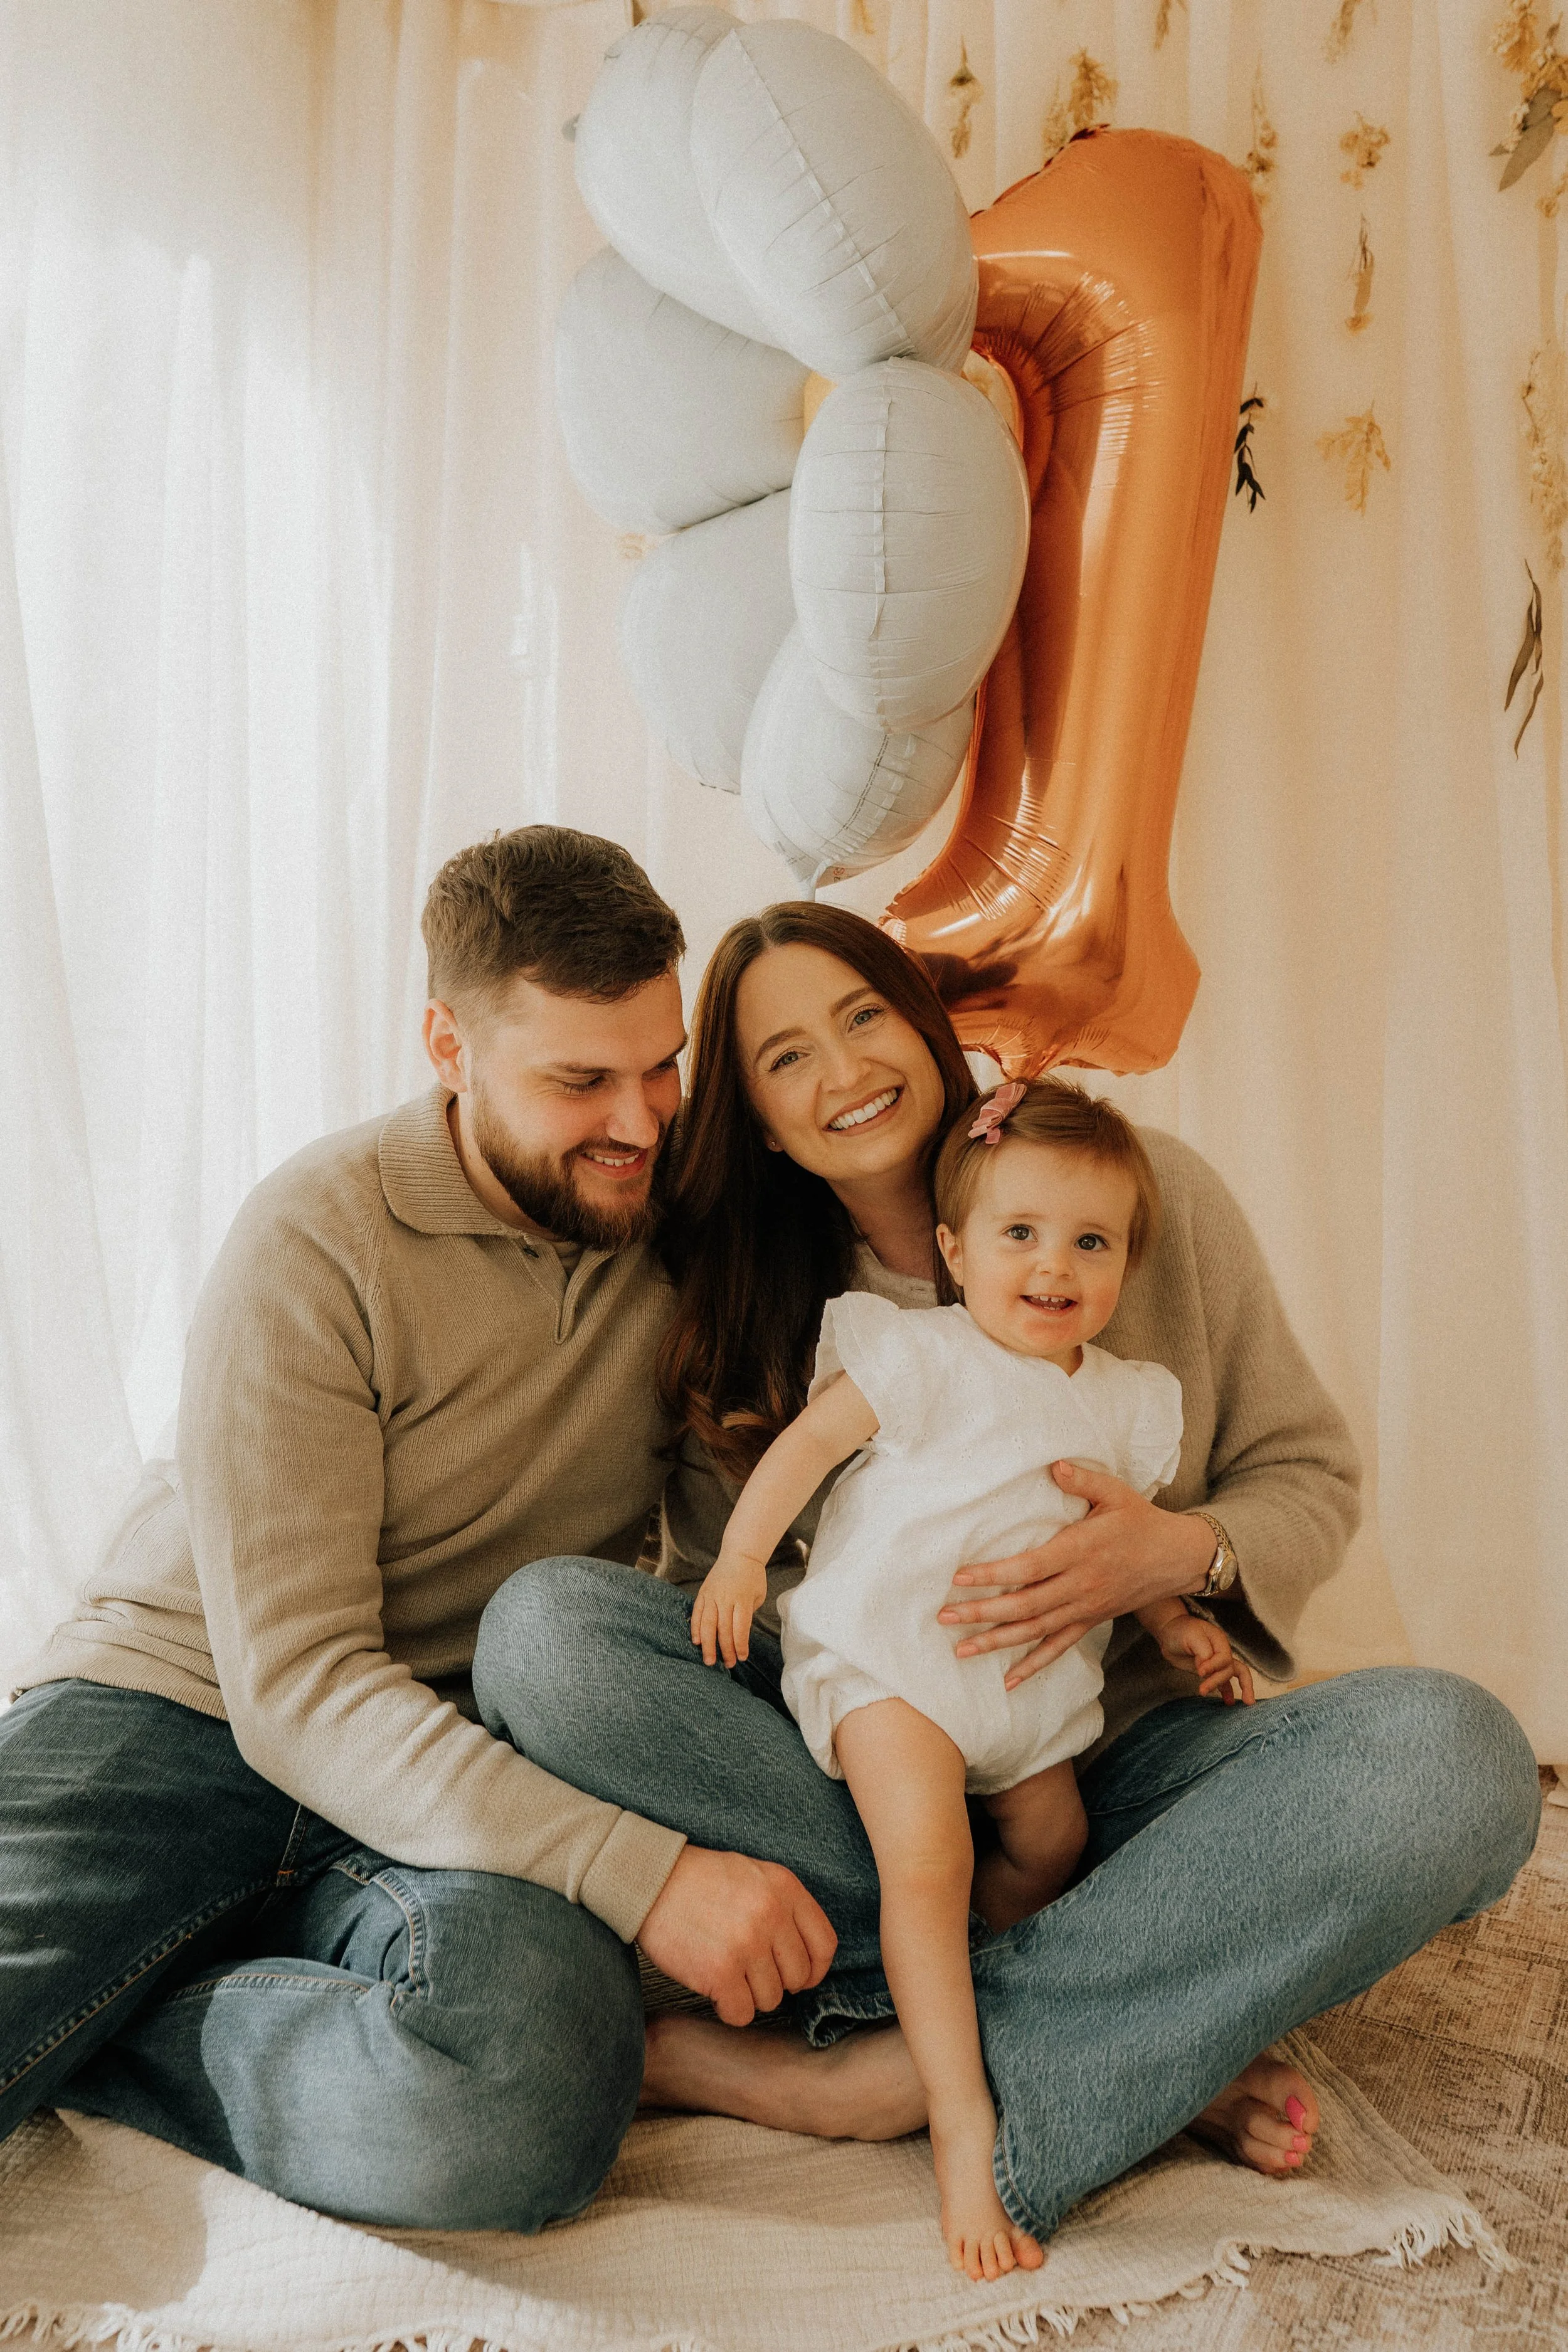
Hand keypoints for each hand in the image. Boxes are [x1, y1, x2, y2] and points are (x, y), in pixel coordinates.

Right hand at [637, 1845, 837, 2025]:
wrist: (649, 1880)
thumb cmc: (700, 1880)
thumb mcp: (754, 1874)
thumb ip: (784, 1906)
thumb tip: (808, 1957)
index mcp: (785, 1888)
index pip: (824, 1945)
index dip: (813, 1969)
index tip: (796, 1975)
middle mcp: (772, 1915)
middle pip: (797, 1977)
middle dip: (775, 1981)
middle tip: (748, 1972)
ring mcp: (747, 1944)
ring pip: (771, 1999)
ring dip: (749, 1994)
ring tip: (727, 1972)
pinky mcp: (720, 1971)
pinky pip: (742, 2013)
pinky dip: (728, 2008)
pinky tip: (714, 1988)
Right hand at [691, 1551, 767, 1666]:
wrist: (740, 1554)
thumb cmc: (753, 1577)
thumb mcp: (758, 1595)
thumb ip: (748, 1614)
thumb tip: (738, 1635)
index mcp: (742, 1599)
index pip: (740, 1627)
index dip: (740, 1645)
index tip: (741, 1658)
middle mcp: (725, 1598)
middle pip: (723, 1629)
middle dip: (725, 1649)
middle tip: (727, 1665)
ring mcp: (712, 1595)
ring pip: (707, 1624)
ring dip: (708, 1644)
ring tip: (708, 1660)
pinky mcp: (703, 1593)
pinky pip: (697, 1613)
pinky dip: (696, 1628)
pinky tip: (696, 1641)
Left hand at [937, 1462, 1216, 1689]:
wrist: (1177, 1558)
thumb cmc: (1141, 1520)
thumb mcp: (1116, 1493)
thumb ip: (1083, 1480)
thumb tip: (1053, 1466)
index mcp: (1082, 1552)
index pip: (1030, 1568)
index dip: (995, 1575)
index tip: (960, 1578)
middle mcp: (1081, 1586)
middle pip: (1026, 1606)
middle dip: (983, 1614)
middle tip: (945, 1617)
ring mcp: (1086, 1609)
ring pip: (1036, 1632)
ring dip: (997, 1642)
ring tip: (961, 1650)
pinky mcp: (1091, 1622)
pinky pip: (1059, 1648)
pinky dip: (1033, 1666)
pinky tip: (1008, 1681)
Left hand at [1152, 1606, 1254, 1705]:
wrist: (1169, 1632)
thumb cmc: (1180, 1630)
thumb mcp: (1191, 1636)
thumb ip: (1202, 1652)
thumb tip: (1206, 1670)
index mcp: (1219, 1640)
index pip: (1224, 1658)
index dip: (1214, 1666)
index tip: (1200, 1672)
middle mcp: (1221, 1651)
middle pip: (1228, 1669)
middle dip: (1217, 1681)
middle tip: (1202, 1690)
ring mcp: (1216, 1662)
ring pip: (1232, 1675)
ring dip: (1233, 1689)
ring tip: (1230, 1704)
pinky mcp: (1210, 1671)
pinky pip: (1224, 1682)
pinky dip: (1227, 1692)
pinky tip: (1229, 1702)